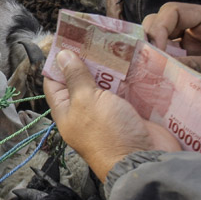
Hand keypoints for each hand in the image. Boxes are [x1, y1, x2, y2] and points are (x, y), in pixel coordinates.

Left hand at [45, 50, 181, 181]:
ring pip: (106, 84)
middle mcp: (85, 111)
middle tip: (96, 37)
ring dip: (110, 67)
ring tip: (114, 44)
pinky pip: (126, 90)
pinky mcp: (131, 112)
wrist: (146, 161)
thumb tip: (62, 56)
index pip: (54, 81)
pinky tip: (132, 60)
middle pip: (82, 80)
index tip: (67, 39)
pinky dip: (128, 77)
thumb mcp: (86, 100)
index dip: (58, 61)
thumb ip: (76, 78)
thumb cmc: (108, 133)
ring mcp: (109, 112)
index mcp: (66, 110)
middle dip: (88, 60)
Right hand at [143, 2, 200, 78]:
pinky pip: (170, 56)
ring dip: (154, 52)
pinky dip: (162, 64)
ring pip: (162, 38)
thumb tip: (162, 69)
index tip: (154, 50)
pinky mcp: (192, 57)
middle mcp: (199, 26)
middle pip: (163, 21)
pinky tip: (158, 75)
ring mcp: (194, 42)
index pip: (174, 11)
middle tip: (145, 59)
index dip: (159, 27)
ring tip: (150, 68)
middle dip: (151, 37)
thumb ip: (196, 66)